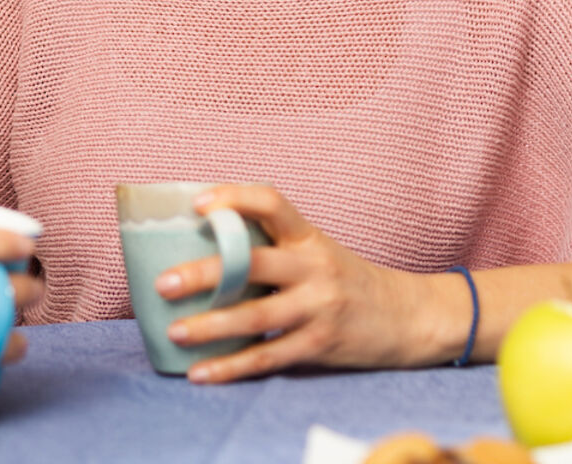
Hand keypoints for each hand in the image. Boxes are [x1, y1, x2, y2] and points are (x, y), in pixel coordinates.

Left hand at [154, 185, 433, 381]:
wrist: (407, 317)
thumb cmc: (346, 280)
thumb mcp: (316, 252)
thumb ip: (271, 249)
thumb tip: (199, 251)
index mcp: (308, 237)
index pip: (272, 203)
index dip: (234, 197)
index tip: (197, 204)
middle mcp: (314, 268)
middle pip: (253, 265)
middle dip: (205, 274)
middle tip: (164, 283)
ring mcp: (319, 308)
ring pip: (256, 317)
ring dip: (210, 326)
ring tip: (174, 331)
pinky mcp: (321, 345)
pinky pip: (268, 357)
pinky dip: (231, 368)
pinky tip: (201, 373)